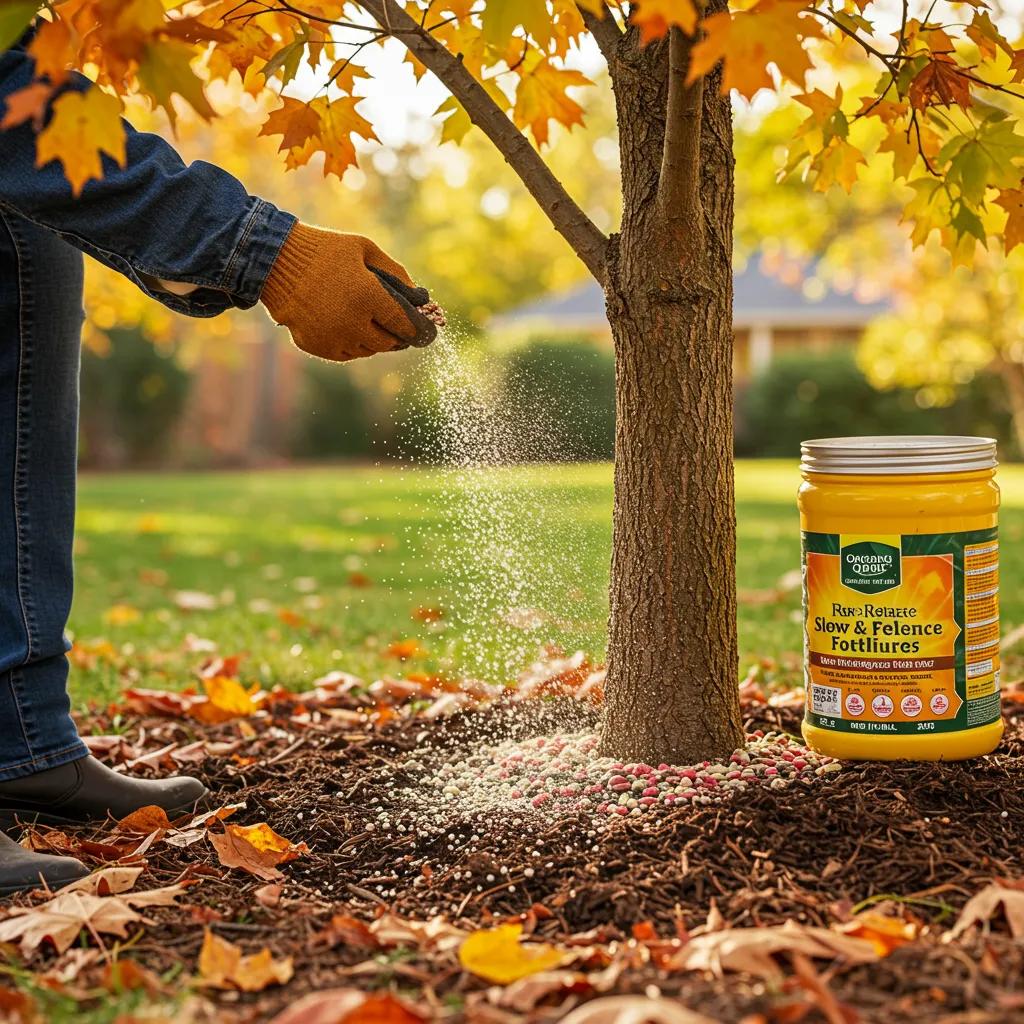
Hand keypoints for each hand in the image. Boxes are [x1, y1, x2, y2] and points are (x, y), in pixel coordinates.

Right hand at [261, 223, 437, 362]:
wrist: (276, 261)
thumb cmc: (325, 250)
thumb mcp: (364, 249)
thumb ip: (395, 272)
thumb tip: (419, 296)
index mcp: (368, 297)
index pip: (403, 324)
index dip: (416, 329)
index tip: (422, 331)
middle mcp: (351, 323)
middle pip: (386, 343)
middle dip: (395, 336)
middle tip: (398, 330)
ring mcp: (332, 338)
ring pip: (366, 351)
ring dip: (373, 341)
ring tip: (372, 325)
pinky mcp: (315, 346)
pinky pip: (343, 354)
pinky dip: (351, 345)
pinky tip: (351, 329)